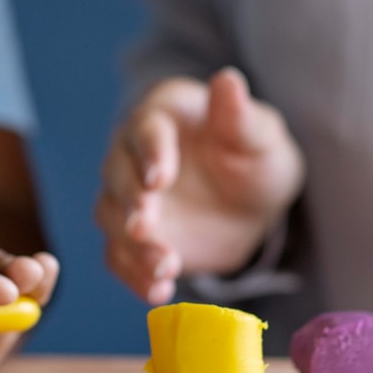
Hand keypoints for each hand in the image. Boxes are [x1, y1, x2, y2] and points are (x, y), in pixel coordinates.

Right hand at [96, 68, 304, 303]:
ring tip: (164, 267)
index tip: (160, 179)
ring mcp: (128, 199)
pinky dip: (134, 277)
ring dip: (133, 245)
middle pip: (117, 175)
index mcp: (162, 116)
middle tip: (146, 226)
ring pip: (113, 219)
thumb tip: (228, 80)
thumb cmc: (254, 157)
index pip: (146, 129)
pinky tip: (158, 292)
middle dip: (130, 203)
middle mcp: (133, 155)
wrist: (251, 204)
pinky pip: (121, 257)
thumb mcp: (260, 138)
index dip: (150, 153)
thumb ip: (241, 117)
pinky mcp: (133, 239)